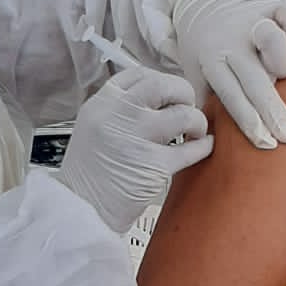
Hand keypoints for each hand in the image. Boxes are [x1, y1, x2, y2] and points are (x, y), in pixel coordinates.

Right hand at [59, 68, 212, 232]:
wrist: (81, 210)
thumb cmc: (89, 173)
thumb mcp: (93, 128)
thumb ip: (119, 110)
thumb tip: (161, 99)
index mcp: (102, 103)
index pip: (139, 74)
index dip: (161, 81)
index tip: (169, 94)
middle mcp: (118, 115)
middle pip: (164, 86)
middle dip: (183, 94)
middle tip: (187, 108)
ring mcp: (137, 139)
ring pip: (183, 114)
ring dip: (196, 121)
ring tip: (195, 132)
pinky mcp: (155, 166)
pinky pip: (191, 149)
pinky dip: (204, 146)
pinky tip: (204, 147)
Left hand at [172, 0, 285, 149]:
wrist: (205, 6)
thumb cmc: (207, 53)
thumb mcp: (196, 76)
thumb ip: (204, 106)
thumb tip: (203, 144)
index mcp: (212, 62)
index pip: (232, 96)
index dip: (250, 122)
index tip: (266, 144)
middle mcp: (233, 42)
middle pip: (255, 79)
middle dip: (272, 110)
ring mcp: (253, 22)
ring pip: (272, 41)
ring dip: (280, 59)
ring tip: (283, 73)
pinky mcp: (272, 6)